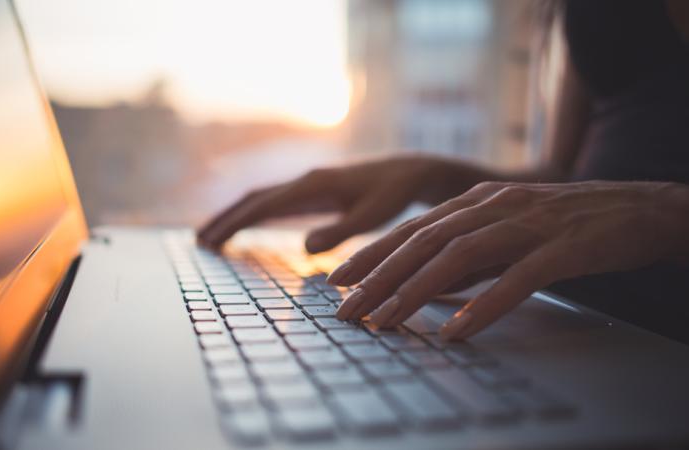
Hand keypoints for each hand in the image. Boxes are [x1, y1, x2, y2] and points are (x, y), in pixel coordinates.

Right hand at [198, 155, 485, 252]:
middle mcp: (305, 181)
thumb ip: (341, 231)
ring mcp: (307, 185)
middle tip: (199, 242)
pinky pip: (275, 202)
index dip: (235, 223)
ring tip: (211, 237)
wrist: (410, 172)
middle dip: (226, 219)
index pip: (264, 205)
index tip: (211, 241)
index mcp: (314, 186)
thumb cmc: (395, 195)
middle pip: (254, 199)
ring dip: (236, 216)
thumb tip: (304, 247)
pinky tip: (247, 227)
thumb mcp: (373, 216)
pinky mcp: (314, 191)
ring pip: (261, 199)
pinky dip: (254, 215)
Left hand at [330, 181, 688, 339]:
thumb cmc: (567, 223)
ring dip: (417, 291)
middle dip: (379, 277)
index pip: (412, 229)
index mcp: (476, 202)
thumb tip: (427, 284)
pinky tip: (458, 330)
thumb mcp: (507, 230)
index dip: (372, 254)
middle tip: (347, 309)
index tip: (337, 280)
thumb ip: (469, 253)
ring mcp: (528, 223)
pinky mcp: (563, 246)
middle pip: (424, 242)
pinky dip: (485, 305)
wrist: (639, 207)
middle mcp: (494, 207)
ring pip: (460, 257)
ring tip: (387, 322)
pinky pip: (517, 278)